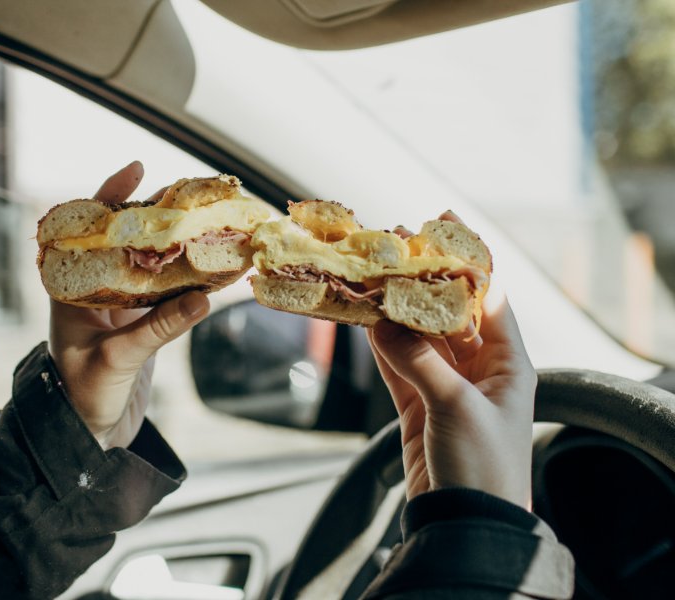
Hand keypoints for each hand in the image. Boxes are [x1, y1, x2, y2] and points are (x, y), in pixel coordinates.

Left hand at [48, 161, 209, 449]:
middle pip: (127, 241)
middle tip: (191, 196)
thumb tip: (204, 298)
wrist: (86, 435)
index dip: (111, 196)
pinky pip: (169, 296)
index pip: (89, 230)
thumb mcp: (118, 359)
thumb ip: (159, 328)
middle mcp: (95, 290)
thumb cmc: (83, 396)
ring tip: (209, 224)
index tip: (138, 168)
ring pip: (152, 266)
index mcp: (71, 289)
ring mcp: (121, 307)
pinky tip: (214, 271)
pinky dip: (190, 283)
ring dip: (179, 249)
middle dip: (157, 217)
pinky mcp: (142, 326)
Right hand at [369, 216, 535, 507]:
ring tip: (370, 278)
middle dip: (421, 284)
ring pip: (417, 338)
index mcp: (509, 365)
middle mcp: (480, 370)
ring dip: (395, 312)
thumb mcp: (456, 406)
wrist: (465, 524)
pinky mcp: (419, 407)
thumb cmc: (483, 466)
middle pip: (447, 315)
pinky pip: (399, 365)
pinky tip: (366, 319)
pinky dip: (382, 345)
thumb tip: (381, 321)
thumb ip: (418, 361)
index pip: (488, 300)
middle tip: (394, 249)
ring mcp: (447, 387)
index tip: (441, 229)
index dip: (465, 264)